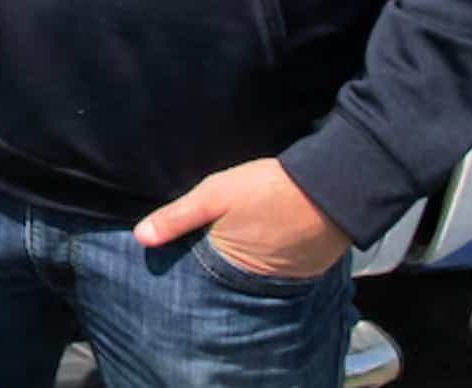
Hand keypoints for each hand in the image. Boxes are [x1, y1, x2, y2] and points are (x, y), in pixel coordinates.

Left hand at [135, 158, 351, 278]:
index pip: (199, 279)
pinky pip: (277, 271)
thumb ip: (177, 217)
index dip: (187, 268)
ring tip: (232, 246)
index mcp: (230, 268)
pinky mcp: (306, 271)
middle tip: (205, 252)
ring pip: (251, 276)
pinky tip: (261, 243)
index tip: (174, 261)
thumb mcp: (214, 195)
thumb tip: (141, 238)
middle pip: (226, 280)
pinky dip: (267, 260)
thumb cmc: (267, 189)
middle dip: (213, 270)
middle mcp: (258, 283)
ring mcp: (285, 280)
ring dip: (242, 265)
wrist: (330, 187)